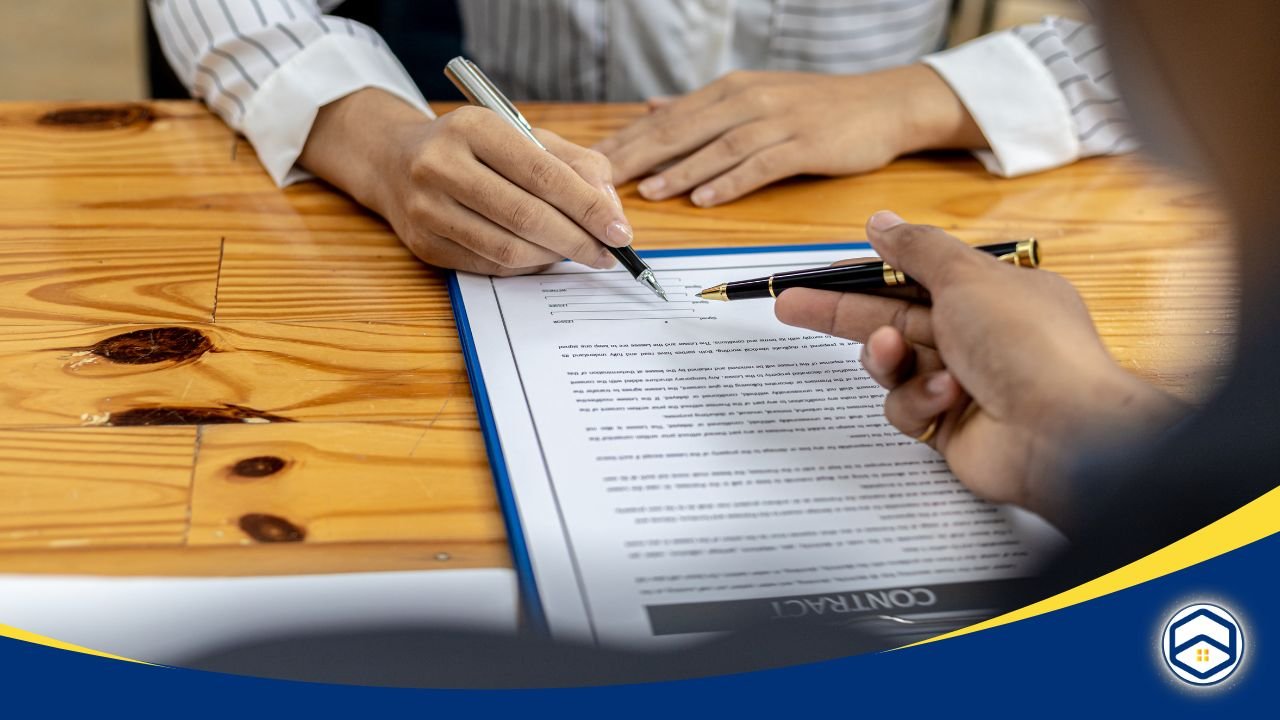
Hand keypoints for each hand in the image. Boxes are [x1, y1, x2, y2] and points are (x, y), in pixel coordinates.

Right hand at [300, 89, 632, 275]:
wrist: (396, 161)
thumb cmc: (473, 147)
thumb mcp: (522, 135)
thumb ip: (575, 164)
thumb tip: (609, 209)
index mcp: (473, 127)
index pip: (542, 174)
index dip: (587, 207)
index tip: (620, 231)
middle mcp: (441, 166)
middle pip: (526, 216)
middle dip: (577, 240)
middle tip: (607, 253)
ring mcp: (426, 208)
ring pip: (507, 249)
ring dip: (553, 257)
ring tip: (579, 253)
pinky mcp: (424, 244)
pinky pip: (489, 266)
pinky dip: (526, 267)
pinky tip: (544, 257)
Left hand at [595, 65, 985, 207]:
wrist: (882, 104)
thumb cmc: (815, 107)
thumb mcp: (753, 97)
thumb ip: (701, 107)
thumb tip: (651, 109)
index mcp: (730, 90)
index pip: (667, 117)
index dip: (630, 139)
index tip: (594, 161)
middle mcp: (748, 100)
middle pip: (683, 129)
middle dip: (640, 155)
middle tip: (604, 179)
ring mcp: (778, 120)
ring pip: (718, 146)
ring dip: (682, 170)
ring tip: (650, 193)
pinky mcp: (805, 143)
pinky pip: (761, 164)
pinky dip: (730, 181)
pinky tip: (705, 197)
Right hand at [774, 212, 1185, 527]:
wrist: (1059, 432)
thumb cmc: (1027, 345)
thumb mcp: (966, 276)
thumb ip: (915, 249)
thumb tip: (881, 220)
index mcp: (990, 290)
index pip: (913, 274)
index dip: (867, 272)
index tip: (822, 272)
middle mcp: (976, 333)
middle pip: (890, 316)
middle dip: (841, 312)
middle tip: (790, 305)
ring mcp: (961, 380)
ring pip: (891, 365)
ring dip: (887, 358)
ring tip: (894, 354)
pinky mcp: (947, 424)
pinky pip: (904, 406)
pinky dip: (918, 400)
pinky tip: (946, 398)